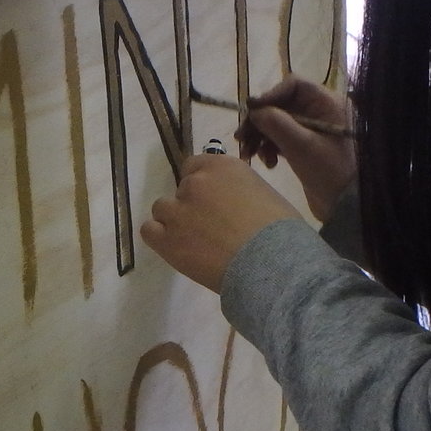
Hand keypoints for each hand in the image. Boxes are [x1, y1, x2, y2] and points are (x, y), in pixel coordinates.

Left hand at [140, 150, 304, 292]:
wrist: (271, 264)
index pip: (195, 166)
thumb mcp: (264, 195)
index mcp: (223, 167)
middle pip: (181, 189)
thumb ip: (239, 191)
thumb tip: (232, 203)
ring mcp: (177, 210)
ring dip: (174, 221)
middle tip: (209, 227)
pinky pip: (149, 231)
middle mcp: (195, 183)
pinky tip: (177, 249)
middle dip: (192, 205)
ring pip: (162, 209)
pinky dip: (160, 238)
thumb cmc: (281, 232)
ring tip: (194, 241)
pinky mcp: (166, 239)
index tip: (211, 201)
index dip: (201, 184)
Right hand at [237, 76, 356, 222]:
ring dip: (260, 137)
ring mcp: (312, 129)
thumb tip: (254, 111)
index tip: (252, 112)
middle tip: (241, 138)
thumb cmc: (329, 172)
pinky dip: (269, 148)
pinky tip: (268, 163)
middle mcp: (320, 111)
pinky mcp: (305, 146)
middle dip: (260, 121)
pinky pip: (280, 138)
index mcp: (327, 104)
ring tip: (250, 155)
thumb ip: (276, 123)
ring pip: (277, 122)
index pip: (294, 85)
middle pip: (281, 104)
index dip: (271, 95)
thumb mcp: (301, 146)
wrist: (345, 206)